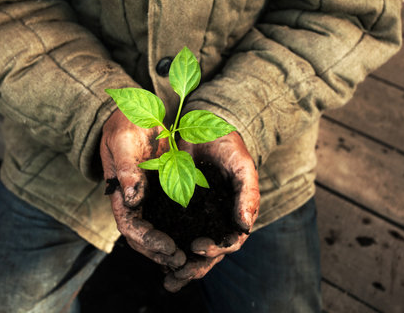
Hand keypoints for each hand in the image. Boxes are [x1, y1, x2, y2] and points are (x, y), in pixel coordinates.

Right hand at [100, 109, 185, 268]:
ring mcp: (147, 197)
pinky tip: (194, 237)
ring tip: (190, 257)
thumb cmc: (126, 124)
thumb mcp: (124, 141)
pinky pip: (168, 216)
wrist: (136, 112)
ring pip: (156, 230)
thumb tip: (132, 199)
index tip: (167, 247)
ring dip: (169, 246)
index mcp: (119, 192)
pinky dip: (178, 230)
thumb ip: (127, 169)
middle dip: (159, 251)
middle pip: (142, 236)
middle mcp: (133, 200)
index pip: (129, 225)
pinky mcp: (161, 191)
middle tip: (182, 259)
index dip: (147, 240)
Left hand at [164, 131, 259, 291]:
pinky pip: (171, 230)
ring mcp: (197, 215)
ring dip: (180, 265)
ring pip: (189, 248)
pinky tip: (155, 254)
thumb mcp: (241, 165)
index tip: (199, 247)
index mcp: (234, 214)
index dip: (217, 249)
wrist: (200, 125)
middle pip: (209, 253)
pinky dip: (165, 244)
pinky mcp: (176, 208)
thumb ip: (248, 193)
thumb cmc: (227, 145)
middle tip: (178, 275)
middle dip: (195, 267)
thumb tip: (246, 225)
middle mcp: (216, 220)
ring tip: (168, 278)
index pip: (230, 242)